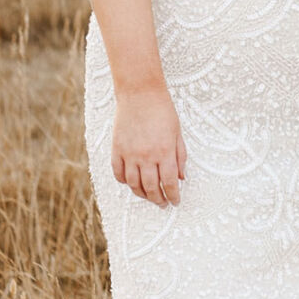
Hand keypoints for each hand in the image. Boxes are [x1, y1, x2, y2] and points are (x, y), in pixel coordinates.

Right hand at [112, 83, 185, 207]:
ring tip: (149, 197)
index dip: (173, 196)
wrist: (140, 94)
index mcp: (165, 152)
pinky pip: (118, 173)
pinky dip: (124, 182)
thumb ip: (180, 156)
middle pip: (151, 188)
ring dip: (142, 195)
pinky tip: (131, 183)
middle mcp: (146, 156)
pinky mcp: (117, 149)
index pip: (169, 183)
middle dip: (159, 200)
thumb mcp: (178, 133)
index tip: (175, 202)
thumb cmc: (162, 111)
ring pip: (134, 185)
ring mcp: (130, 154)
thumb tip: (181, 178)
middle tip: (163, 204)